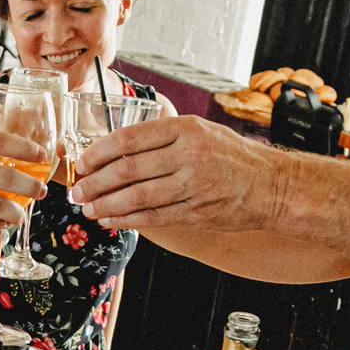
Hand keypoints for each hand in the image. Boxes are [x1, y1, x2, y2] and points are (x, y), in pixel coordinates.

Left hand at [70, 114, 285, 231]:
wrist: (273, 185)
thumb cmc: (233, 157)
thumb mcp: (202, 131)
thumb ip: (165, 136)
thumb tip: (117, 145)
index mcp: (185, 129)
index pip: (129, 138)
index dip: (98, 152)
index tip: (81, 162)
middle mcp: (188, 155)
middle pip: (127, 170)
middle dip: (95, 182)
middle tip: (76, 191)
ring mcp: (193, 186)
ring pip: (137, 197)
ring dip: (106, 205)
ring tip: (88, 209)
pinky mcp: (197, 212)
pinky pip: (153, 218)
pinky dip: (127, 221)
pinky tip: (111, 220)